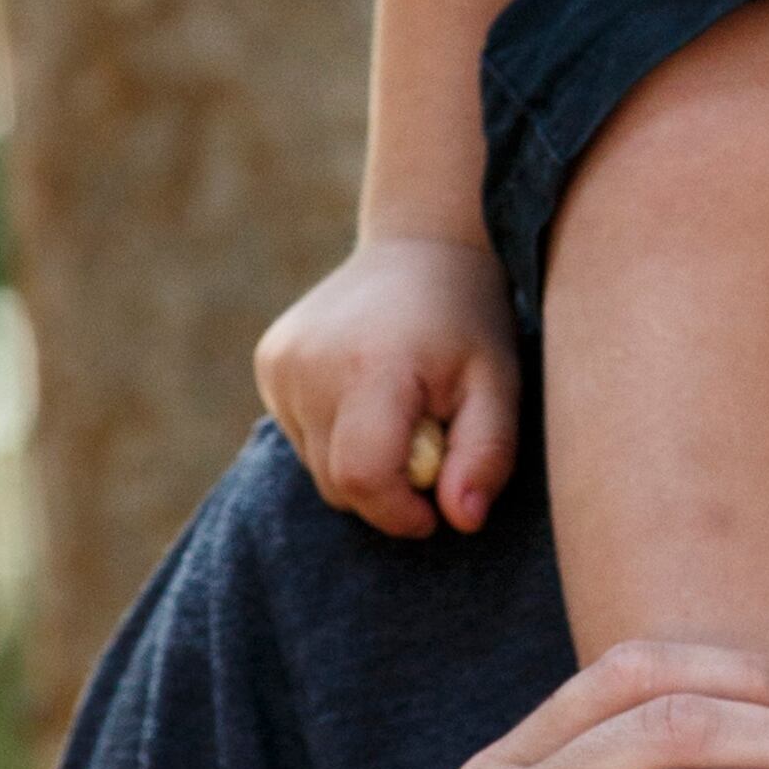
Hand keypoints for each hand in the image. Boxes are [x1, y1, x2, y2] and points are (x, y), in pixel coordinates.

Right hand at [257, 232, 519, 535]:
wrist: (422, 248)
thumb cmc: (468, 321)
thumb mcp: (499, 384)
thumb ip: (486, 454)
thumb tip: (462, 520)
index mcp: (371, 367)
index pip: (363, 477)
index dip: (400, 511)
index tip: (435, 511)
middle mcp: (311, 364)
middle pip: (339, 482)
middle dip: (388, 489)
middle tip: (431, 444)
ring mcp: (281, 362)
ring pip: (317, 466)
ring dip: (363, 461)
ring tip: (402, 410)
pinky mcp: (269, 362)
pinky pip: (301, 435)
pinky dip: (337, 434)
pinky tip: (368, 390)